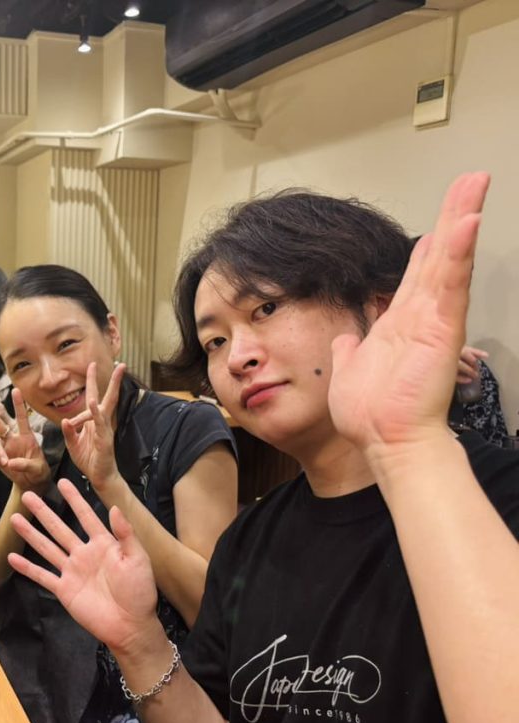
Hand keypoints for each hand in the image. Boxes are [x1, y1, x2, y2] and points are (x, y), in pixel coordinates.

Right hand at [0, 388, 51, 493]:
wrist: (32, 481)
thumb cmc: (38, 470)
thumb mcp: (37, 467)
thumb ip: (25, 464)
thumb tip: (10, 462)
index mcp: (26, 435)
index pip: (22, 417)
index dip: (19, 404)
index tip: (16, 390)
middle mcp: (13, 438)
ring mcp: (4, 448)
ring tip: (5, 461)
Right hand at [8, 479, 160, 650]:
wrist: (131, 626)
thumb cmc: (140, 592)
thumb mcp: (138, 559)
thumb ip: (125, 534)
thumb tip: (114, 508)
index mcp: (103, 543)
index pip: (85, 516)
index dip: (74, 499)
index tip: (62, 481)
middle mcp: (83, 553)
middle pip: (59, 528)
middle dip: (44, 512)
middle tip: (28, 496)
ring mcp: (72, 571)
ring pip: (47, 548)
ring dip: (31, 534)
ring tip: (15, 519)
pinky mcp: (64, 590)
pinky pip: (42, 576)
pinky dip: (27, 567)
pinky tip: (12, 557)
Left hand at [61, 362, 124, 489]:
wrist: (98, 477)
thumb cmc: (88, 460)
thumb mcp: (73, 444)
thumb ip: (69, 432)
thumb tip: (66, 420)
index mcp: (93, 421)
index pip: (94, 397)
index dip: (92, 382)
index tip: (92, 365)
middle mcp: (102, 423)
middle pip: (108, 397)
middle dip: (114, 381)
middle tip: (121, 364)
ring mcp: (105, 430)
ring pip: (108, 407)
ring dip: (113, 390)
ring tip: (117, 374)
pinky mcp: (104, 440)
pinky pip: (100, 425)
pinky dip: (96, 414)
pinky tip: (94, 404)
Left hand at [328, 172, 489, 454]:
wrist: (385, 441)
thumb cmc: (372, 414)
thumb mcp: (349, 372)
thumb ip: (351, 350)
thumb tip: (347, 338)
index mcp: (399, 323)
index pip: (417, 273)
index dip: (429, 243)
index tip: (443, 218)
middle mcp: (420, 316)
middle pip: (438, 255)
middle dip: (453, 216)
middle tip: (471, 181)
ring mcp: (434, 319)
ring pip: (448, 260)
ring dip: (461, 219)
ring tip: (474, 185)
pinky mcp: (442, 328)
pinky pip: (450, 284)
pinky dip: (457, 252)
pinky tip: (466, 221)